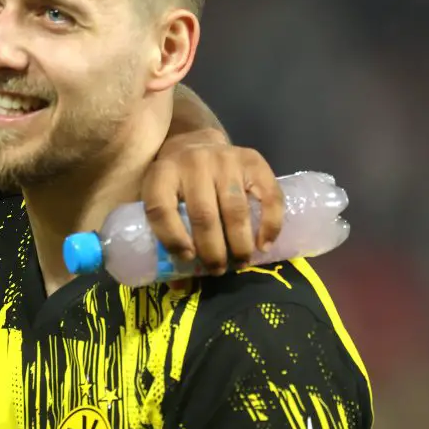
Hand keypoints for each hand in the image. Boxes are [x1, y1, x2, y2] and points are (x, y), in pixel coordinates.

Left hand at [143, 129, 283, 273]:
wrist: (195, 142)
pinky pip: (269, 195)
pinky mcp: (252, 160)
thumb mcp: (158, 199)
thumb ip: (163, 235)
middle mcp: (193, 163)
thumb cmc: (174, 182)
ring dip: (240, 243)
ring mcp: (225, 159)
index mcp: (162, 173)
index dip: (171, 238)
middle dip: (213, 251)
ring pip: (235, 209)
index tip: (186, 259)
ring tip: (240, 263)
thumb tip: (179, 287)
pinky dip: (270, 224)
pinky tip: (264, 245)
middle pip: (203, 215)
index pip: (161, 209)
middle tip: (218, 270)